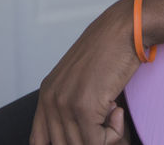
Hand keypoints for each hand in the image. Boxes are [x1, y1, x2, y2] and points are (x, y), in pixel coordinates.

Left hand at [30, 0, 138, 144]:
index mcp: (46, 94)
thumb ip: (71, 106)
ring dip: (104, 138)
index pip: (39, 141)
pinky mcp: (84, 108)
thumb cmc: (109, 52)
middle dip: (90, 141)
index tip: (86, 137)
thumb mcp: (80, 80)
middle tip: (107, 124)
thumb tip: (80, 139)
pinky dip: (114, 134)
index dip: (61, 144)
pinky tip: (117, 110)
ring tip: (113, 114)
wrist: (124, 29)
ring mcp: (65, 104)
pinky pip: (98, 142)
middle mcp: (50, 100)